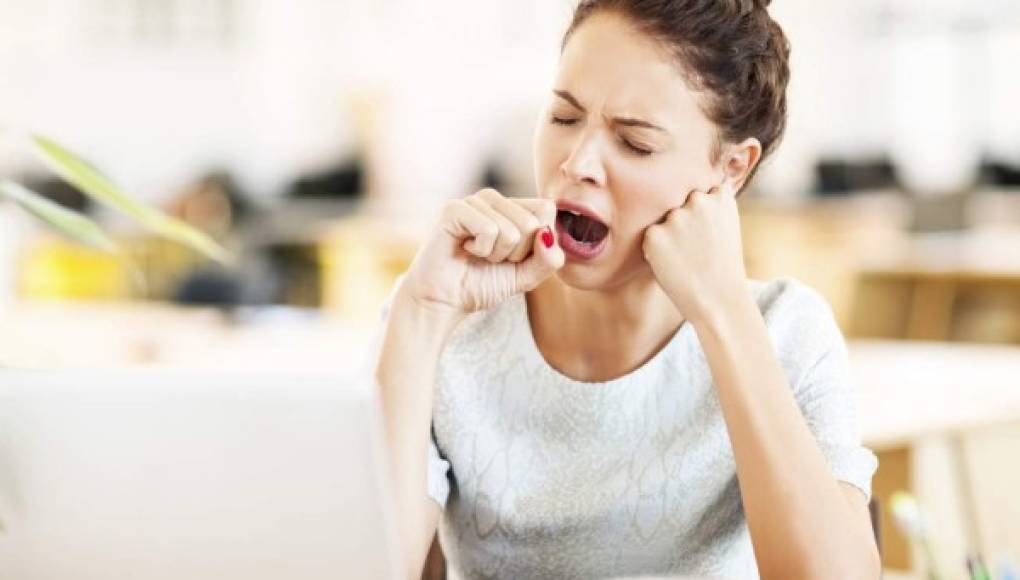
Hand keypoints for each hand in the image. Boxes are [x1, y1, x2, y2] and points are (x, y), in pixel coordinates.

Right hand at [403, 188, 564, 314]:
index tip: (514, 257)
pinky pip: (489, 230)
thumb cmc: (483, 285)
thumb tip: (547, 234)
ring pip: (512, 230)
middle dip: (516, 254)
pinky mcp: (455, 209)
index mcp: (514, 208)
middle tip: (492, 259)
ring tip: (477, 255)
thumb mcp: (527, 276)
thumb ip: (548, 259)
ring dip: (496, 255)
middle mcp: (495, 199)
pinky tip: (465, 249)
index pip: (546, 210)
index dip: (537, 243)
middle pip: (532, 223)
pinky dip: (481, 250)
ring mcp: (475, 201)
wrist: (445, 300)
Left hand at [641, 184, 748, 322]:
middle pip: (679, 203)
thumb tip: (682, 197)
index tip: (708, 232)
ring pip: (664, 220)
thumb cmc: (722, 266)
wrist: (718, 299)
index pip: (701, 191)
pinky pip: (650, 237)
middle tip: (695, 248)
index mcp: (720, 196)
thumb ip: (709, 207)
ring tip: (685, 258)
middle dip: (682, 220)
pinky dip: (656, 250)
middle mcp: (698, 200)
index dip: (701, 213)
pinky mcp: (655, 234)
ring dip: (668, 234)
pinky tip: (673, 264)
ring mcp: (676, 216)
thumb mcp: (725, 226)